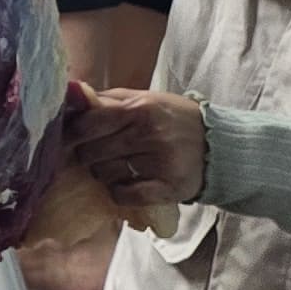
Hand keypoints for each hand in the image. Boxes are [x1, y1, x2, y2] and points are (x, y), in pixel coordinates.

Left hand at [65, 86, 207, 211]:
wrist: (219, 144)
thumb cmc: (172, 119)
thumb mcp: (144, 99)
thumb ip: (107, 100)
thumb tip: (71, 93)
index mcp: (140, 108)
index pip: (87, 124)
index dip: (73, 133)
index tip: (72, 138)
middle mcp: (149, 134)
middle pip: (91, 152)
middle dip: (88, 154)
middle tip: (98, 152)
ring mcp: (159, 163)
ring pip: (104, 174)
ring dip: (103, 173)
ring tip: (117, 165)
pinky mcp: (167, 188)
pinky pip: (123, 196)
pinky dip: (118, 192)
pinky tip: (126, 183)